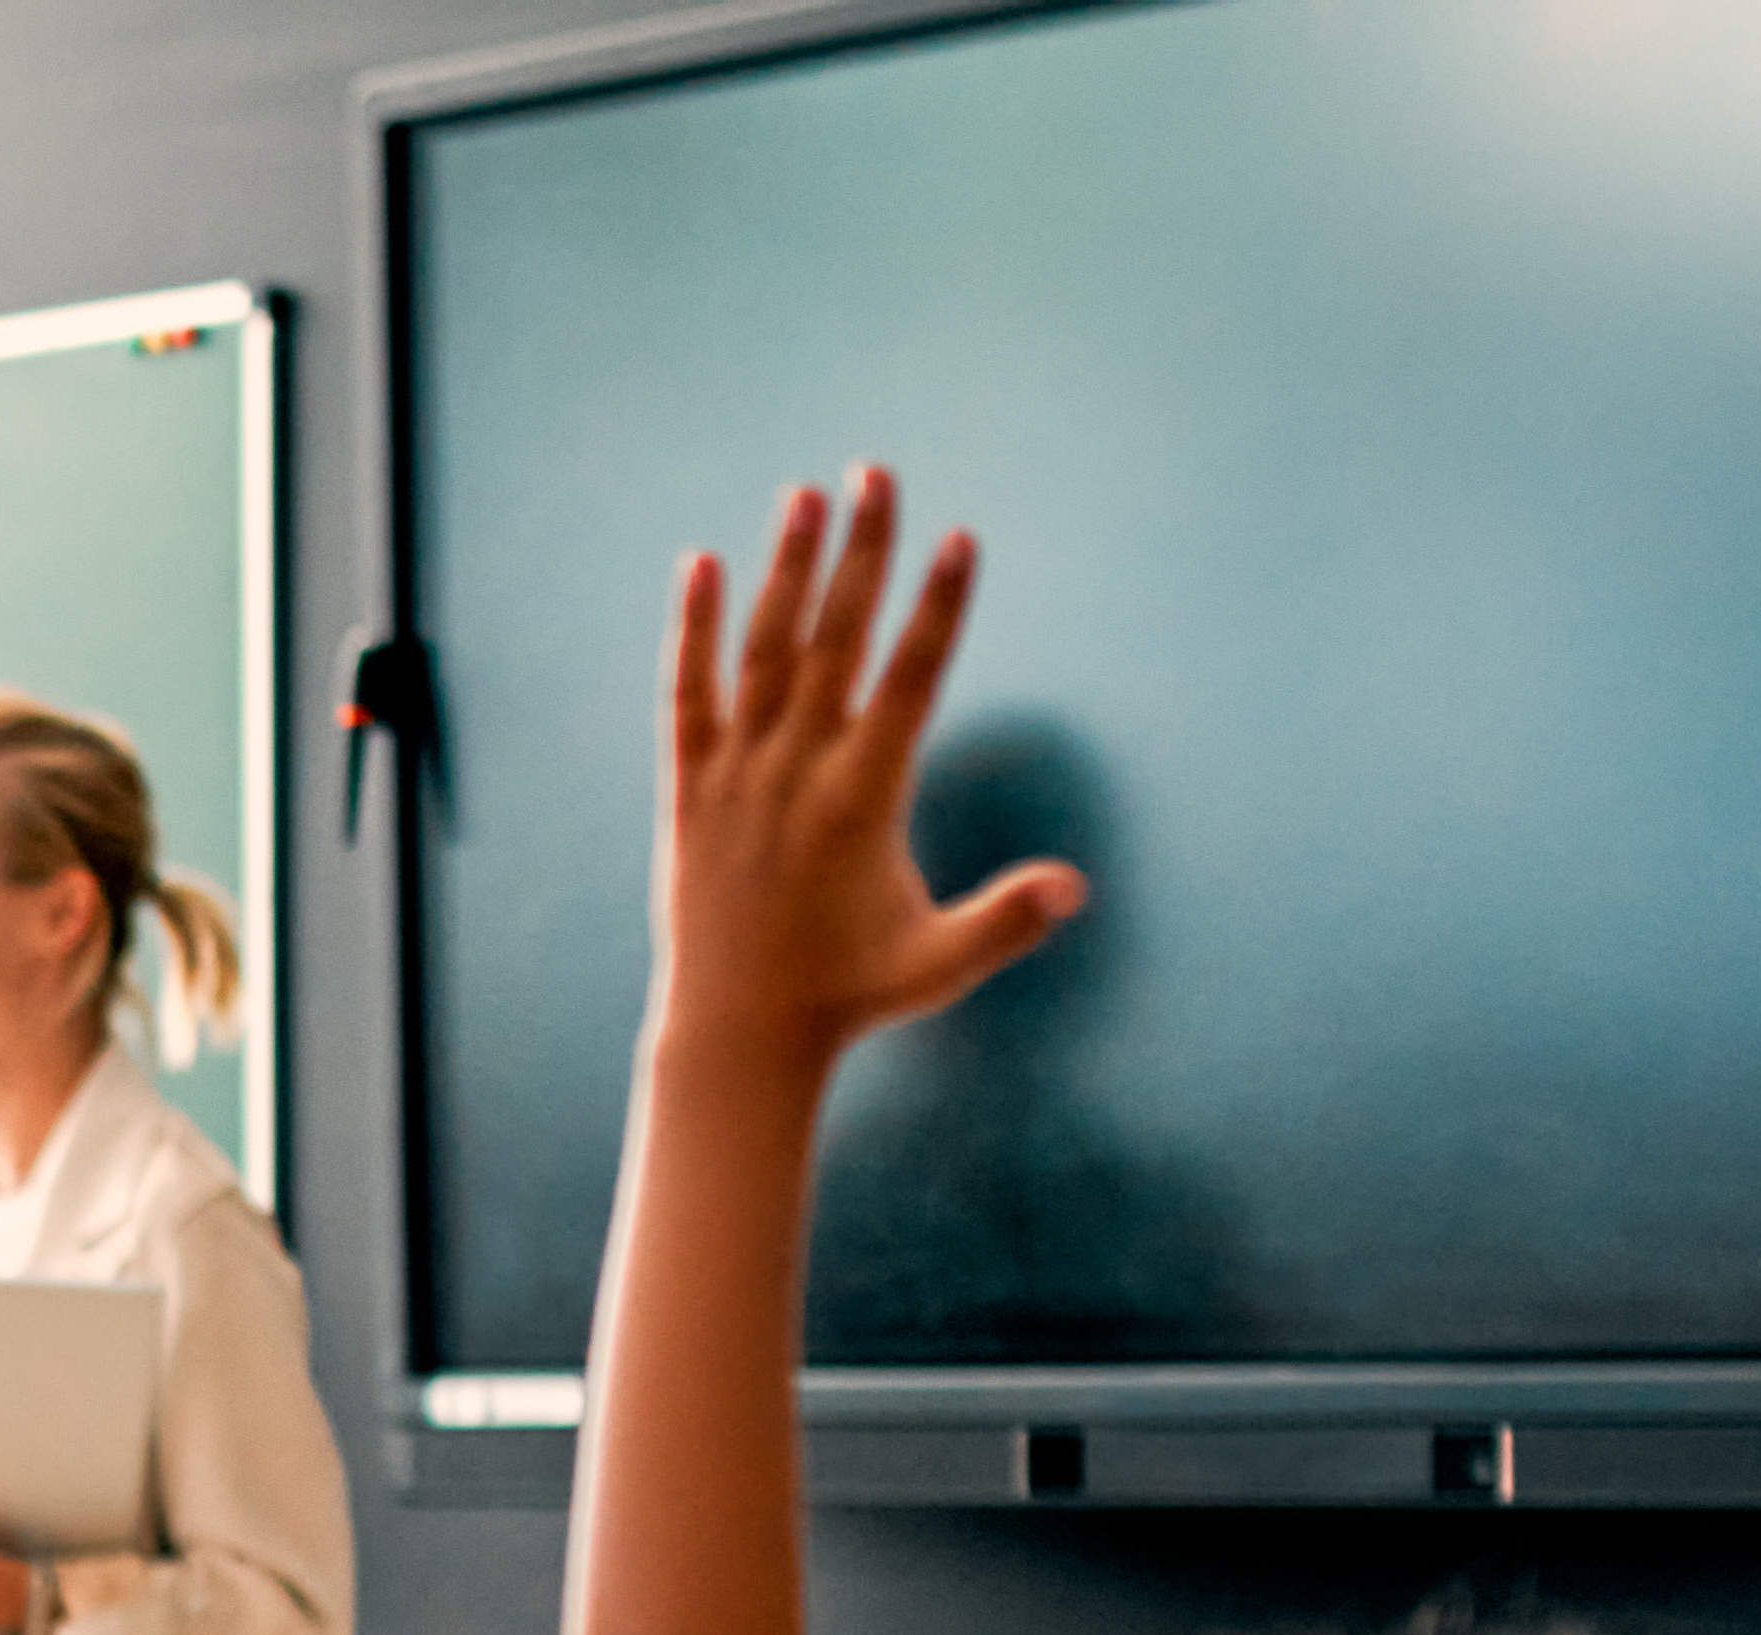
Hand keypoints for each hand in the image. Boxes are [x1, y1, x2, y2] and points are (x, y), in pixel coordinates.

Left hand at [653, 469, 1084, 1080]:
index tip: (958, 537)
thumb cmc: (847, 997)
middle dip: (861, 551)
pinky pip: (685, 696)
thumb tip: (1075, 888)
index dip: (936, 607)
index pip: (909, 681)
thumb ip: (1006, 919)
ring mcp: (736, 777)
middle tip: (878, 471)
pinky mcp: (687, 792)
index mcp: (863, 799)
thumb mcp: (939, 963)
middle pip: (835, 640)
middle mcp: (796, 774)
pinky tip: (699, 565)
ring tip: (806, 494)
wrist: (735, 1036)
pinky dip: (690, 631)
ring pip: (762, 653)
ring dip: (785, 569)